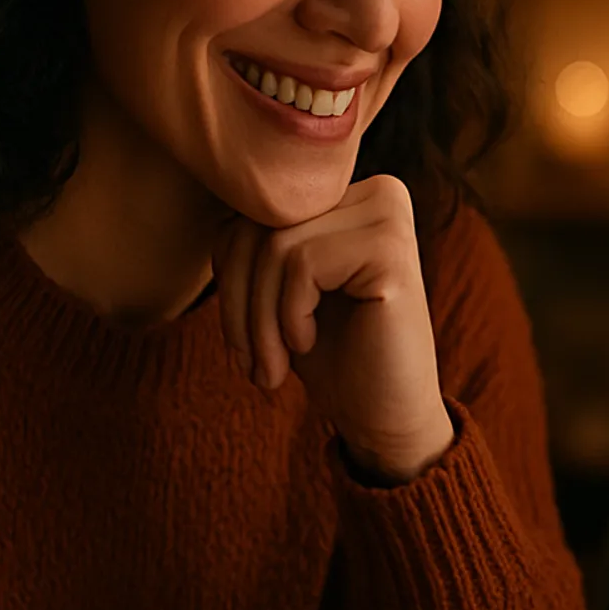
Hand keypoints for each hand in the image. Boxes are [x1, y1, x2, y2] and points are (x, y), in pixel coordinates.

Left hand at [214, 175, 453, 480]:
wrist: (386, 417)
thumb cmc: (332, 356)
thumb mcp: (280, 289)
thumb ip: (258, 240)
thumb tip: (217, 198)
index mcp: (352, 194)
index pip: (256, 207)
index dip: (229, 273)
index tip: (240, 338)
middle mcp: (378, 191)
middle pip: (263, 221)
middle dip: (239, 300)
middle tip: (252, 362)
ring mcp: (389, 216)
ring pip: (276, 245)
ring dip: (259, 319)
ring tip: (272, 366)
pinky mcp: (391, 249)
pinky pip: (301, 263)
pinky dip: (288, 315)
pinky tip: (308, 343)